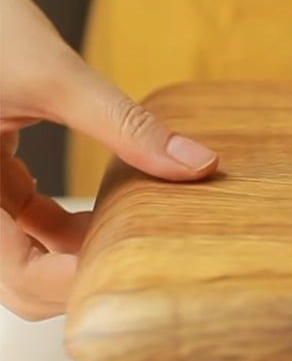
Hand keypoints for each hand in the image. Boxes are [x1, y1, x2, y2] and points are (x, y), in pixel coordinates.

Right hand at [0, 0, 217, 319]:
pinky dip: (68, 224)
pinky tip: (108, 207)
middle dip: (82, 276)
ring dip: (80, 251)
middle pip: (25, 280)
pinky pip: (28, 221)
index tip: (139, 263)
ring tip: (134, 228)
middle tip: (142, 253)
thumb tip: (199, 163)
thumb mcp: (53, 76)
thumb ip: (125, 125)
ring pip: (29, 255)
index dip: (80, 284)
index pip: (22, 276)